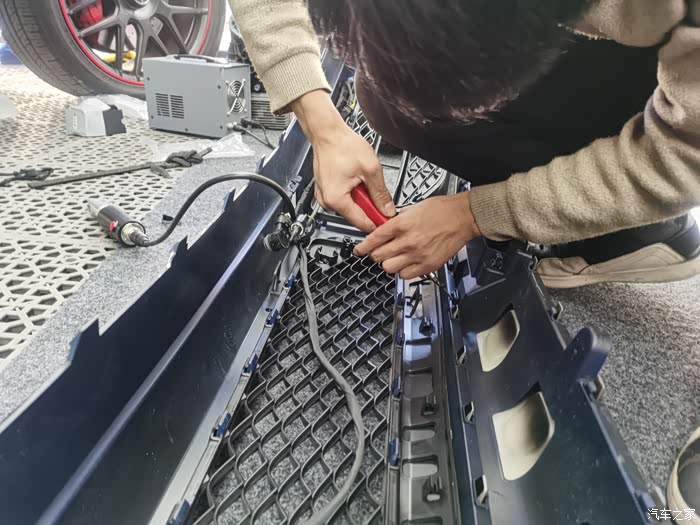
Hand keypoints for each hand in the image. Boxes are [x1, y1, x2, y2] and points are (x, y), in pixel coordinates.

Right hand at [291, 90, 395, 231]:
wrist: (327, 132)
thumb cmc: (342, 145)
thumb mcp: (370, 169)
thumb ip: (381, 193)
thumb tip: (387, 209)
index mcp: (336, 199)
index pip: (362, 223)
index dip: (378, 221)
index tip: (388, 218)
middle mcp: (327, 201)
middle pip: (356, 216)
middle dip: (370, 206)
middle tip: (377, 190)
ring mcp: (324, 196)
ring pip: (351, 207)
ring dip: (361, 198)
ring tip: (363, 179)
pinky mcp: (325, 191)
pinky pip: (343, 199)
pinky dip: (353, 193)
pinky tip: (356, 180)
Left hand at [354, 193, 481, 278]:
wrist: (464, 217)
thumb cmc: (443, 210)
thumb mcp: (414, 207)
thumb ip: (398, 219)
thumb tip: (386, 225)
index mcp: (402, 224)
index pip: (374, 239)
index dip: (363, 246)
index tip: (359, 250)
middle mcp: (408, 241)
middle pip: (378, 256)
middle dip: (375, 254)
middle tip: (378, 251)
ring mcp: (417, 255)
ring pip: (389, 268)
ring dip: (388, 263)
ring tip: (393, 257)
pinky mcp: (428, 265)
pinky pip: (405, 275)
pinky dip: (403, 271)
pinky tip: (406, 263)